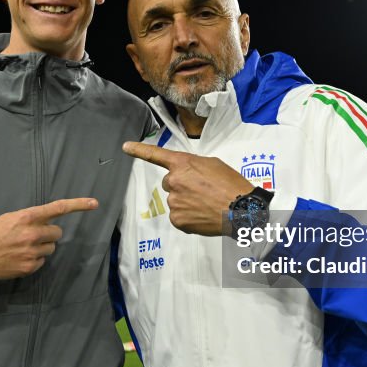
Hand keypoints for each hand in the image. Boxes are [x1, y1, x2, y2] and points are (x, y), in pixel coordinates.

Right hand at [0, 198, 98, 279]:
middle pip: (57, 232)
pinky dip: (35, 259)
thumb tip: (50, 220)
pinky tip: (20, 257)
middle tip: (32, 235)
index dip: (78, 205)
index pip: (58, 208)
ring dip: (42, 247)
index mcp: (28, 217)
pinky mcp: (30, 266)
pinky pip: (43, 261)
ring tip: (24, 247)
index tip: (94, 203)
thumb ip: (31, 218)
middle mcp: (33, 233)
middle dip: (48, 233)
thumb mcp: (11, 217)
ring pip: (51, 248)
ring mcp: (32, 251)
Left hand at [123, 142, 252, 235]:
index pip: (156, 155)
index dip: (139, 150)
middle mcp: (174, 181)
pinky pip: (178, 216)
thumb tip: (188, 175)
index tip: (125, 147)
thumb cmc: (231, 185)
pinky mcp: (177, 219)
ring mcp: (174, 201)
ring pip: (175, 200)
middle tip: (202, 191)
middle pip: (170, 182)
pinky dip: (188, 217)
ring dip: (186, 202)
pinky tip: (203, 215)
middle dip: (182, 186)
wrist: (241, 210)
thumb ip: (194, 166)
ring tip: (206, 204)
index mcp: (183, 164)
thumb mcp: (213, 165)